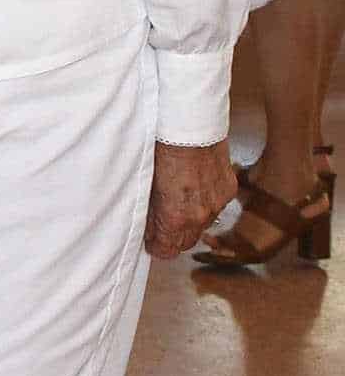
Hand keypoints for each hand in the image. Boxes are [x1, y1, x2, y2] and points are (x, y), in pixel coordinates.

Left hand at [144, 138, 235, 258]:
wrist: (190, 124)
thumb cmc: (162, 150)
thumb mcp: (147, 184)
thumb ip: (150, 212)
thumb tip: (148, 228)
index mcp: (177, 217)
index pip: (167, 250)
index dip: (156, 247)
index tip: (150, 241)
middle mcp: (201, 215)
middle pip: (186, 242)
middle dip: (172, 237)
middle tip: (158, 225)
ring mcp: (218, 202)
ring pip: (202, 224)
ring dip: (189, 220)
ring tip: (175, 204)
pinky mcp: (228, 188)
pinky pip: (215, 206)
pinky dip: (204, 203)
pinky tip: (192, 189)